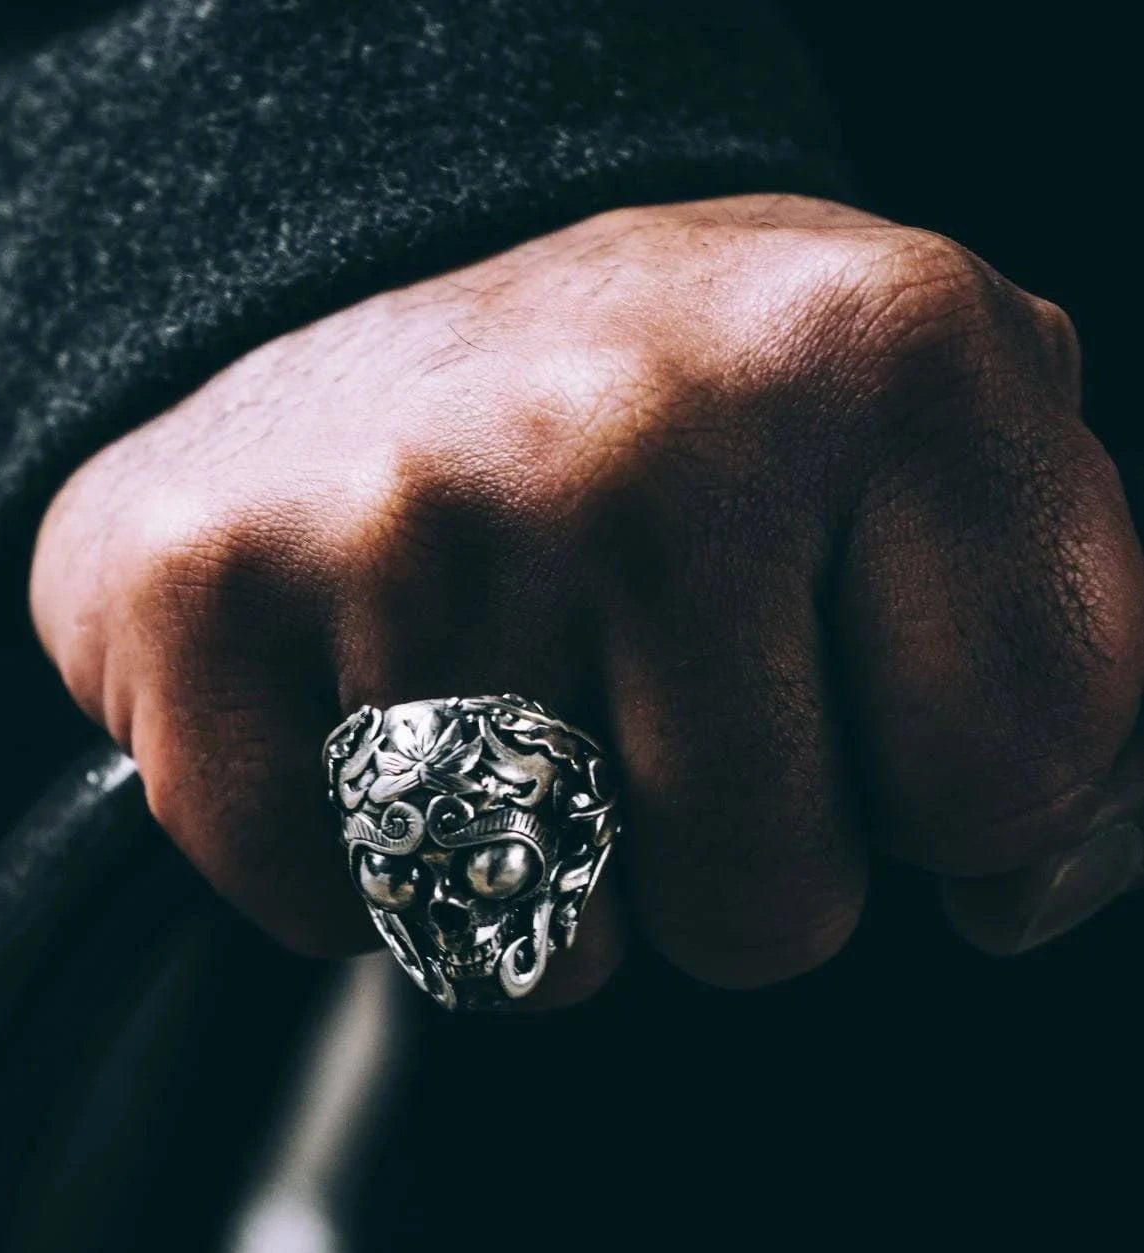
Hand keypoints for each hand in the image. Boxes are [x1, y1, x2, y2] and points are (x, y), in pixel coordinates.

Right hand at [30, 195, 1143, 1001]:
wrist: (348, 291)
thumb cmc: (669, 419)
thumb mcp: (923, 452)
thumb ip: (1055, 667)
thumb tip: (1025, 898)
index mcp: (884, 353)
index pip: (1008, 780)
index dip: (931, 796)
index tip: (844, 696)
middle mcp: (649, 422)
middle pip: (772, 910)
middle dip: (710, 865)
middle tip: (631, 705)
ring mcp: (416, 515)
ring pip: (542, 946)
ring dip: (524, 884)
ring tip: (495, 707)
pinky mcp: (214, 597)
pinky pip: (332, 914)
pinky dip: (347, 879)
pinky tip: (352, 730)